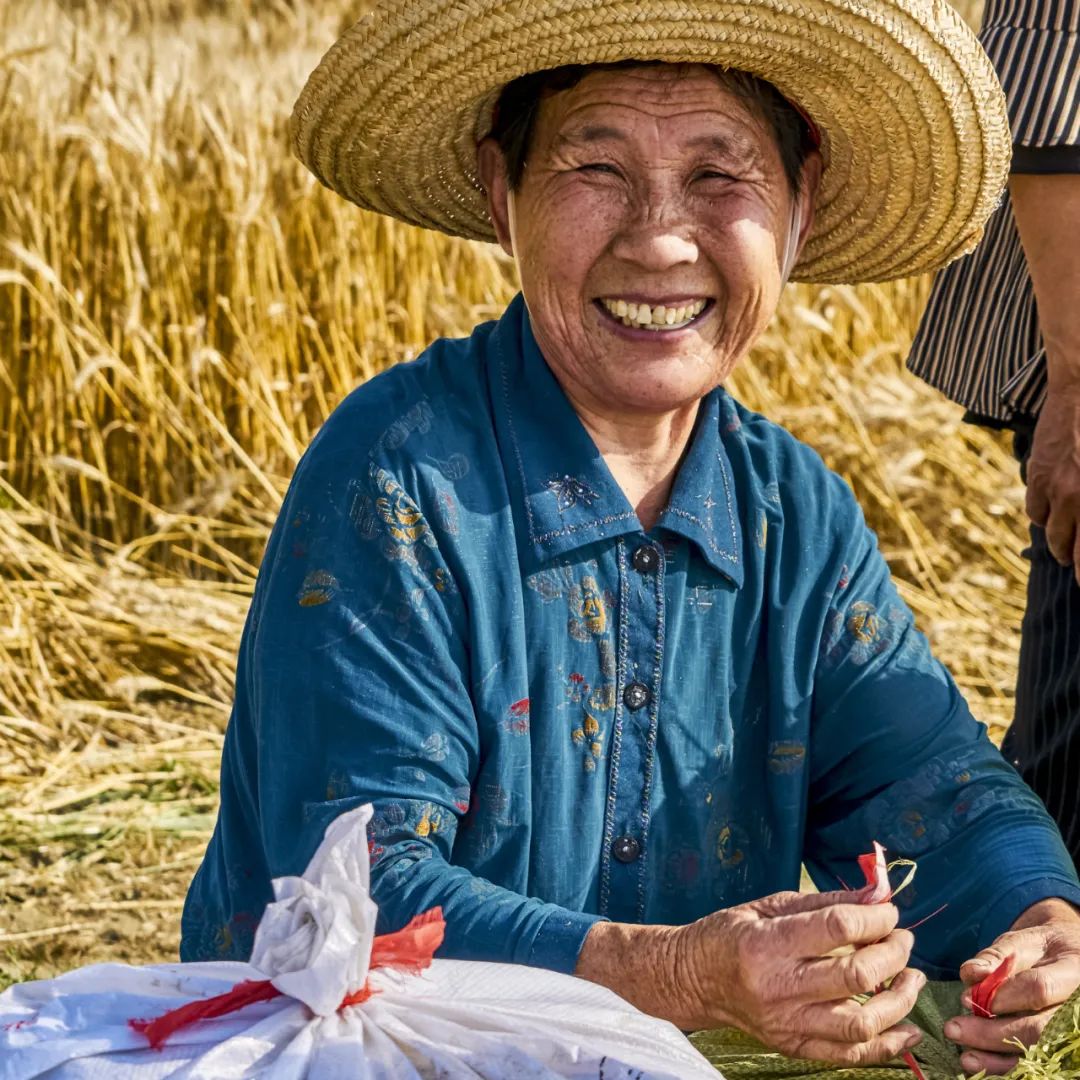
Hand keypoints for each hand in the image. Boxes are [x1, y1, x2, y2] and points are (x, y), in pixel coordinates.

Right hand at [673, 890, 925, 1064]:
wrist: (694, 979)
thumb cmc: (730, 934)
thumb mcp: (769, 905)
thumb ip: (823, 902)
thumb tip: (875, 896)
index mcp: (767, 943)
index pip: (836, 928)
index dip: (875, 918)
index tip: (889, 912)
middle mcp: (777, 987)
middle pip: (855, 976)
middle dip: (892, 954)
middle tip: (902, 940)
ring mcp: (787, 1023)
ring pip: (861, 1023)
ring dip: (899, 1001)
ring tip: (912, 979)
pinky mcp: (794, 1047)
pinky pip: (852, 1054)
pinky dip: (889, 1044)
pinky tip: (908, 1025)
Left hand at [945, 898, 1079, 1075]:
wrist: (1069, 958)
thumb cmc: (1041, 949)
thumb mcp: (1021, 941)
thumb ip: (995, 956)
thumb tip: (970, 974)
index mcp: (1073, 972)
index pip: (1040, 988)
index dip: (1003, 997)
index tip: (967, 999)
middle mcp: (1079, 1007)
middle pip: (1039, 1029)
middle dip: (992, 1033)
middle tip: (953, 1028)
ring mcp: (1074, 1032)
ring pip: (1038, 1052)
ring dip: (998, 1058)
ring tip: (964, 1057)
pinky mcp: (1062, 1048)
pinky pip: (1036, 1063)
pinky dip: (1005, 1067)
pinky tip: (980, 1065)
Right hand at [1026, 383, 1079, 585]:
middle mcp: (1076, 496)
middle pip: (1067, 545)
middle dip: (1071, 559)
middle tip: (1074, 567)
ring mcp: (1055, 486)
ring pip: (1049, 529)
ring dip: (1057, 540)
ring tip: (1062, 544)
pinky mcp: (1038, 474)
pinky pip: (1034, 508)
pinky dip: (1042, 514)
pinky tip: (1052, 512)